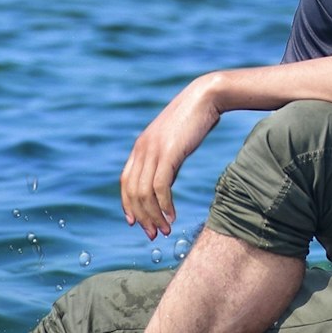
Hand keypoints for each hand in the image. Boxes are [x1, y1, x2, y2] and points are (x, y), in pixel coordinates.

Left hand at [120, 75, 221, 237]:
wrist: (206, 97)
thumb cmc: (194, 120)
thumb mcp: (174, 143)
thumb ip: (166, 162)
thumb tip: (164, 186)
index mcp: (141, 146)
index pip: (126, 182)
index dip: (128, 205)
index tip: (135, 223)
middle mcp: (142, 149)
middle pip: (133, 192)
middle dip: (142, 217)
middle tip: (153, 234)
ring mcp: (153, 150)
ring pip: (145, 193)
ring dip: (154, 216)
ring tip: (164, 230)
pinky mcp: (168, 153)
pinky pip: (160, 187)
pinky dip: (164, 205)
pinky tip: (173, 215)